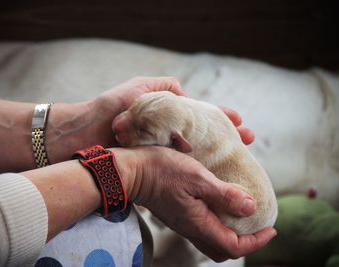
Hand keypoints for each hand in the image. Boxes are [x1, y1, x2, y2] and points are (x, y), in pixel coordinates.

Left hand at [47, 77, 253, 162]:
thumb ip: (167, 88)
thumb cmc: (114, 106)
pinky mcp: (155, 163)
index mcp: (168, 113)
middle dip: (228, 137)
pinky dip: (198, 168)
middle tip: (249, 140)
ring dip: (219, 154)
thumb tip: (189, 97)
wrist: (89, 131)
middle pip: (205, 135)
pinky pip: (180, 165)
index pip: (202, 114)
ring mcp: (163, 148)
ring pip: (197, 152)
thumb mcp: (143, 88)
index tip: (240, 120)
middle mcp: (169, 131)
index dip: (221, 117)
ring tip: (240, 156)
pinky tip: (213, 171)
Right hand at [112, 146, 276, 260]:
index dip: (256, 241)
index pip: (234, 246)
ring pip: (212, 239)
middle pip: (222, 249)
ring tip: (243, 215)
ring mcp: (182, 222)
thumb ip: (224, 195)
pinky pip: (202, 226)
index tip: (271, 228)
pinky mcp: (177, 213)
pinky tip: (221, 203)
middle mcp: (191, 228)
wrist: (131, 171)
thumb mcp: (197, 178)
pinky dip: (218, 221)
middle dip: (245, 241)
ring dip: (231, 231)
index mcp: (198, 223)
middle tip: (258, 226)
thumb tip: (250, 208)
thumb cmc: (162, 171)